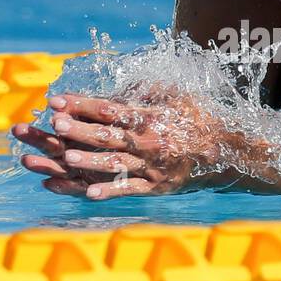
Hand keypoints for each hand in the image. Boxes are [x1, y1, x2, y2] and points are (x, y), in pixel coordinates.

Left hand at [11, 92, 225, 199]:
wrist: (226, 150)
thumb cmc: (197, 117)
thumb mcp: (175, 95)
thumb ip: (146, 90)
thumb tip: (120, 85)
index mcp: (151, 116)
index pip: (110, 109)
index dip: (82, 104)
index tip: (57, 100)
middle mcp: (150, 141)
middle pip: (108, 135)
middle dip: (80, 129)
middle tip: (55, 124)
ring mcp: (152, 166)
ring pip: (115, 163)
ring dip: (88, 161)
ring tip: (65, 158)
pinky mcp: (156, 186)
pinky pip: (130, 189)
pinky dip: (110, 191)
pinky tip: (88, 194)